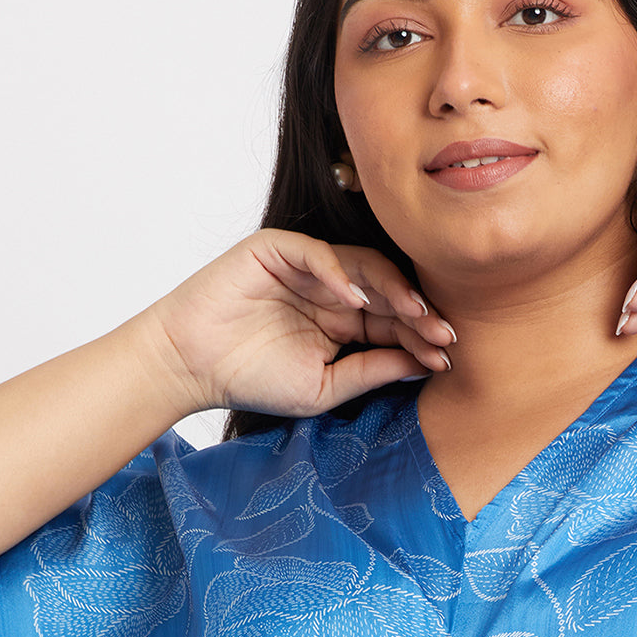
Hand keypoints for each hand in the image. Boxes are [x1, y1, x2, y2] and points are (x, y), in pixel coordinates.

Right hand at [143, 229, 455, 416]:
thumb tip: (425, 364)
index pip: (393, 322)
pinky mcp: (277, 250)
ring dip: (391, 288)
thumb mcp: (324, 386)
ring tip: (413, 312)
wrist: (190, 367)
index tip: (446, 357)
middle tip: (443, 332)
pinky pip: (317, 252)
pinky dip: (337, 272)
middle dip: (417, 313)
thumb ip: (371, 371)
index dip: (420, 336)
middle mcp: (332, 290)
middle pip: (387, 292)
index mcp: (345, 321)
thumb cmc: (252, 380)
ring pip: (362, 266)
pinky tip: (355, 301)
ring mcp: (307, 268)